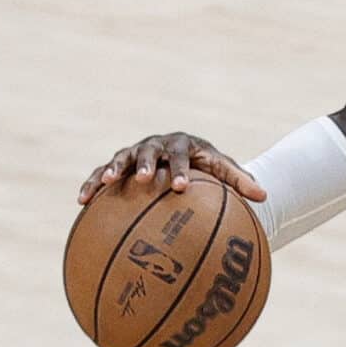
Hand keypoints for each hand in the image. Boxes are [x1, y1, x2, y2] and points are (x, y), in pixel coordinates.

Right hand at [77, 133, 265, 204]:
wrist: (185, 154)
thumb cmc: (207, 166)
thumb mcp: (224, 170)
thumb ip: (240, 181)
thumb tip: (264, 197)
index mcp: (183, 145)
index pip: (181, 156)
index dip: (179, 169)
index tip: (180, 186)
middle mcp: (156, 145)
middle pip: (147, 152)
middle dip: (144, 164)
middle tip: (144, 179)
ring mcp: (135, 153)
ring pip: (121, 159)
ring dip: (112, 170)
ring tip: (106, 185)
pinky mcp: (119, 164)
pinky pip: (102, 174)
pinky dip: (92, 184)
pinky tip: (81, 201)